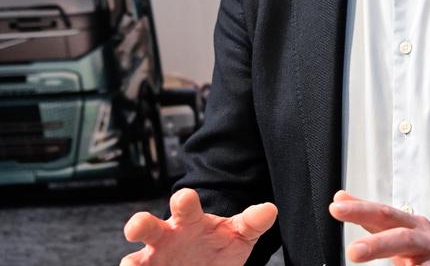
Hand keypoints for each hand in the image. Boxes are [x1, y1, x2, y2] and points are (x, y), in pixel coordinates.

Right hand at [121, 188, 277, 265]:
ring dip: (131, 264)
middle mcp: (165, 236)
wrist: (210, 262)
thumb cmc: (220, 242)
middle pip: (146, 225)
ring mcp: (151, 259)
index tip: (183, 198)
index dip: (183, 200)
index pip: (184, 205)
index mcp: (189, 220)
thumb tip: (270, 209)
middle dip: (139, 224)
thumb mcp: (239, 233)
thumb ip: (252, 222)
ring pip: (132, 260)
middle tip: (136, 228)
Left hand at [329, 190, 429, 264]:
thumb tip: (341, 199)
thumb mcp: (400, 228)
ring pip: (417, 263)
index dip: (361, 210)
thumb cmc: (425, 248)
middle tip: (354, 252)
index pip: (383, 214)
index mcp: (410, 225)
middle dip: (377, 245)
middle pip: (401, 238)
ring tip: (367, 259)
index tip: (337, 208)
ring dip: (392, 257)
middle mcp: (424, 240)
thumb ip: (371, 218)